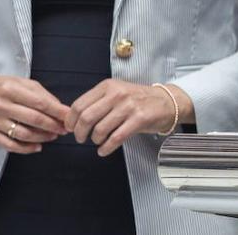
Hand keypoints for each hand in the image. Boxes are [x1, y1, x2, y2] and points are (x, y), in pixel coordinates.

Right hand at [0, 73, 68, 153]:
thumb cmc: (4, 87)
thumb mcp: (23, 83)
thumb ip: (42, 95)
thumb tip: (61, 109)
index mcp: (11, 89)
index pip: (39, 102)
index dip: (57, 112)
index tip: (69, 117)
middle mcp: (0, 105)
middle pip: (33, 119)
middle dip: (53, 125)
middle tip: (64, 129)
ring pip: (23, 134)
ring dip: (42, 137)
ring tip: (53, 136)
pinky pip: (10, 145)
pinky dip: (26, 148)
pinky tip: (38, 146)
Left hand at [66, 79, 192, 156]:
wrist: (167, 101)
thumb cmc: (138, 99)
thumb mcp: (117, 92)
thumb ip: (97, 102)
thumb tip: (73, 119)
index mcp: (108, 86)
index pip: (79, 104)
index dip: (71, 120)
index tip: (70, 128)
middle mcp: (117, 94)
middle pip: (87, 117)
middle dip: (79, 132)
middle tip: (81, 138)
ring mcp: (129, 106)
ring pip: (100, 129)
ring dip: (95, 140)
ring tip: (98, 141)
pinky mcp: (139, 119)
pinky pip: (116, 138)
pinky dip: (106, 148)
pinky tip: (104, 150)